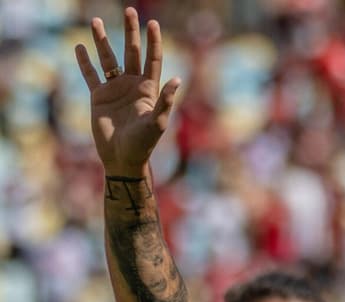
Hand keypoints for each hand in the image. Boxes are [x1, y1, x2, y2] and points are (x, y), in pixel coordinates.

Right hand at [75, 7, 179, 176]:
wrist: (122, 158)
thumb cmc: (143, 143)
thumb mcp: (157, 122)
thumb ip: (165, 101)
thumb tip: (177, 79)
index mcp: (149, 89)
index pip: (152, 59)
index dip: (153, 42)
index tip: (152, 24)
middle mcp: (132, 85)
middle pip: (131, 52)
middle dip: (130, 32)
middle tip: (130, 10)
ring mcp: (115, 89)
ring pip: (108, 59)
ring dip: (102, 40)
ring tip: (96, 21)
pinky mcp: (98, 97)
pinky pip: (90, 75)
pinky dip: (84, 61)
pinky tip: (80, 47)